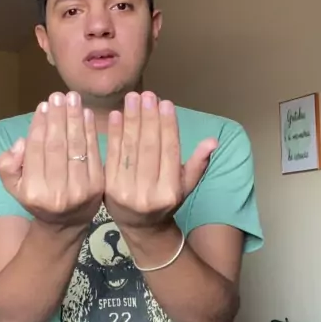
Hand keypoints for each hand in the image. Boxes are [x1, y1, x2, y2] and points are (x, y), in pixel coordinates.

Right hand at [0, 92, 103, 229]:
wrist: (65, 224)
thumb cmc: (36, 198)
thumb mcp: (13, 186)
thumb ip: (7, 165)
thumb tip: (20, 143)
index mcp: (33, 192)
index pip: (36, 150)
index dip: (40, 125)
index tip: (43, 105)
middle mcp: (57, 193)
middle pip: (57, 146)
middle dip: (58, 117)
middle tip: (59, 95)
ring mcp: (80, 191)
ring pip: (76, 147)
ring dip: (75, 119)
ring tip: (73, 98)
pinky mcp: (98, 186)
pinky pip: (93, 153)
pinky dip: (90, 131)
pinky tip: (86, 114)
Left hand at [104, 91, 217, 230]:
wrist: (140, 227)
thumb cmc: (166, 201)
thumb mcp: (185, 186)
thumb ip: (198, 164)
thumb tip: (212, 142)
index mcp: (170, 191)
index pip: (170, 151)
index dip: (167, 126)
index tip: (166, 103)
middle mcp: (148, 193)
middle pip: (148, 147)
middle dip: (148, 118)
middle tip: (147, 94)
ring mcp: (126, 191)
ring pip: (130, 149)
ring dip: (130, 120)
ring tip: (132, 98)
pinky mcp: (108, 188)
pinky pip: (113, 156)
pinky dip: (114, 134)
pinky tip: (116, 115)